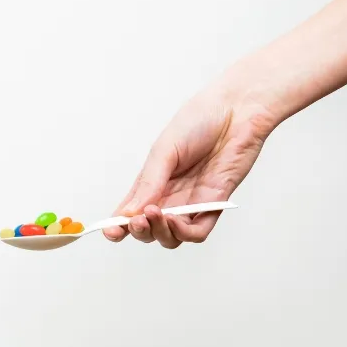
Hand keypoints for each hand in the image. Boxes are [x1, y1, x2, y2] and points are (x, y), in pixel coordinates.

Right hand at [102, 87, 278, 247]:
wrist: (237, 111)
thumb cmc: (200, 121)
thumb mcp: (165, 150)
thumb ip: (148, 183)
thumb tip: (128, 213)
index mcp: (151, 182)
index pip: (130, 212)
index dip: (118, 226)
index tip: (110, 231)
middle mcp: (169, 196)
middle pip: (149, 229)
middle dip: (139, 231)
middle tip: (137, 220)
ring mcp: (191, 203)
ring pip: (170, 236)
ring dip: (159, 233)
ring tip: (155, 215)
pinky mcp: (214, 205)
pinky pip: (197, 231)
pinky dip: (183, 233)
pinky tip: (174, 220)